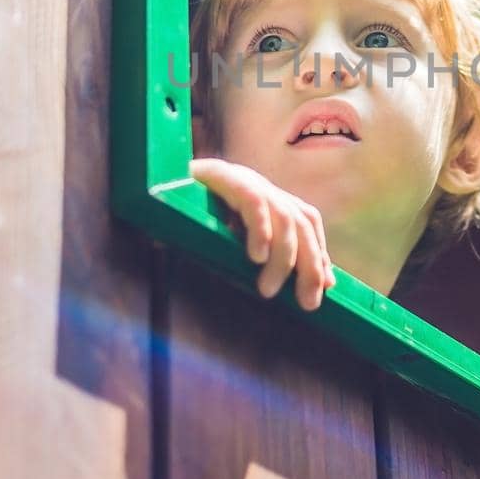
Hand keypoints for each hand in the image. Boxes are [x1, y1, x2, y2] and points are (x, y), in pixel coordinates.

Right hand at [188, 157, 336, 310]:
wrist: (153, 181)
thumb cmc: (187, 218)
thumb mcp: (226, 239)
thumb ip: (256, 256)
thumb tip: (284, 287)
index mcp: (267, 196)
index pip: (306, 219)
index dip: (319, 250)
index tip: (326, 284)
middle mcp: (261, 185)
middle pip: (302, 221)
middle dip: (310, 264)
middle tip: (307, 302)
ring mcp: (245, 178)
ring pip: (283, 217)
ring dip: (282, 259)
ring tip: (267, 290)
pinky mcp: (226, 176)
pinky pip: (254, 202)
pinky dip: (260, 230)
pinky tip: (255, 257)